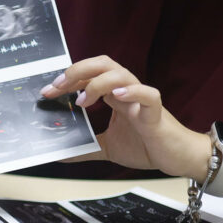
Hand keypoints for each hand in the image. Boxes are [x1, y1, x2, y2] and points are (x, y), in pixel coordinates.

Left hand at [40, 56, 209, 179]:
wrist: (175, 158)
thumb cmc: (146, 146)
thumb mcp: (106, 148)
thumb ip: (84, 148)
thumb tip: (59, 154)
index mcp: (114, 96)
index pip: (88, 76)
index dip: (67, 80)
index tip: (47, 91)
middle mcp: (126, 92)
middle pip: (103, 64)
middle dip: (78, 71)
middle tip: (58, 86)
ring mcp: (141, 100)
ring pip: (122, 74)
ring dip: (98, 83)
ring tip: (82, 100)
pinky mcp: (155, 112)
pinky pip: (148, 94)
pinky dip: (133, 92)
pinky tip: (117, 96)